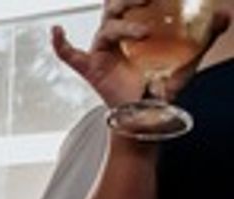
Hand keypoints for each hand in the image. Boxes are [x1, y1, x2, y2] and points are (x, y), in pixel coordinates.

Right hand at [52, 1, 229, 106]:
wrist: (148, 112)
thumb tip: (225, 15)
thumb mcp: (188, 57)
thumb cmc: (162, 84)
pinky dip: (60, 43)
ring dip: (123, 27)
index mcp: (133, 30)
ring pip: (106, 29)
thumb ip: (206, 36)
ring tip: (143, 33)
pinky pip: (69, 55)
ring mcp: (101, 52)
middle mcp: (115, 37)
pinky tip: (56, 30)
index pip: (131, 4)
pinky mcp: (91, 69)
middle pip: (115, 9)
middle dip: (129, 1)